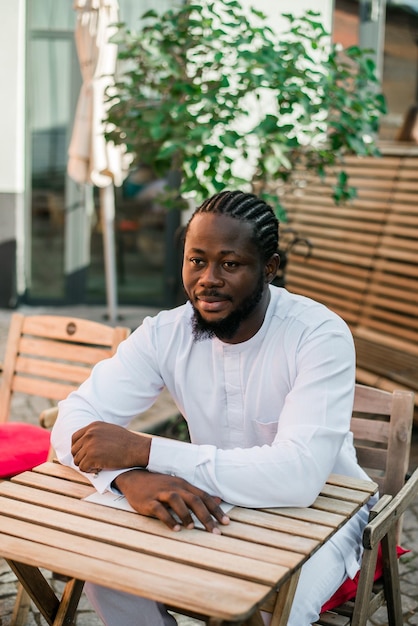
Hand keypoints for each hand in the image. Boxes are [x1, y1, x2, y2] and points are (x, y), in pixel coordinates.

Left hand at [71, 422, 150, 472]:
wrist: (136, 449)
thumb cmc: (127, 442)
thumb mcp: (110, 430)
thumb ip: (97, 434)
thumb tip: (86, 443)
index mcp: (93, 426)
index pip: (75, 438)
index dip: (77, 448)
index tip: (82, 454)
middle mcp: (89, 434)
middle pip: (74, 450)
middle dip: (81, 458)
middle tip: (91, 463)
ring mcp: (90, 445)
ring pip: (78, 460)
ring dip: (86, 465)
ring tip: (98, 465)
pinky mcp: (92, 456)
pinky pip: (83, 468)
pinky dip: (90, 471)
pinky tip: (99, 468)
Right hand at [114, 469, 229, 533]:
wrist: (134, 477)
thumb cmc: (160, 485)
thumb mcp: (180, 486)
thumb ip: (198, 494)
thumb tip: (218, 500)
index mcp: (184, 485)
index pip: (204, 496)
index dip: (216, 509)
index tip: (226, 523)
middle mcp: (175, 487)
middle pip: (194, 500)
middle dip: (206, 517)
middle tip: (215, 532)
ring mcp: (161, 493)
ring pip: (177, 501)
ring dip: (186, 515)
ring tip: (192, 528)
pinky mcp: (148, 501)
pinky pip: (159, 510)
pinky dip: (168, 519)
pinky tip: (175, 529)